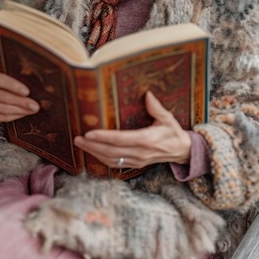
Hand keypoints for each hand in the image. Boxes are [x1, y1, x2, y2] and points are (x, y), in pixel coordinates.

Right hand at [0, 68, 39, 121]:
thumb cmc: (4, 80)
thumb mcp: (7, 72)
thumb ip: (17, 74)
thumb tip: (36, 81)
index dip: (13, 86)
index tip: (27, 91)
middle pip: (2, 97)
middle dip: (21, 102)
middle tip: (35, 105)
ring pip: (3, 109)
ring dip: (20, 110)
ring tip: (33, 110)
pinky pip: (2, 117)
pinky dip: (15, 116)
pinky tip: (24, 113)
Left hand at [74, 91, 191, 168]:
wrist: (182, 151)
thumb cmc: (173, 132)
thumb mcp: (167, 118)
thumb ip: (156, 107)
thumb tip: (147, 94)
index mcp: (147, 139)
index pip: (121, 140)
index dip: (103, 137)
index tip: (89, 132)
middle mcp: (140, 152)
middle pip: (111, 151)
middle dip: (92, 145)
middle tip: (77, 138)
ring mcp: (137, 160)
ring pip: (111, 159)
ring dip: (94, 152)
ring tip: (80, 144)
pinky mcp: (135, 165)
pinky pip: (116, 164)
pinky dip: (102, 159)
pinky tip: (92, 152)